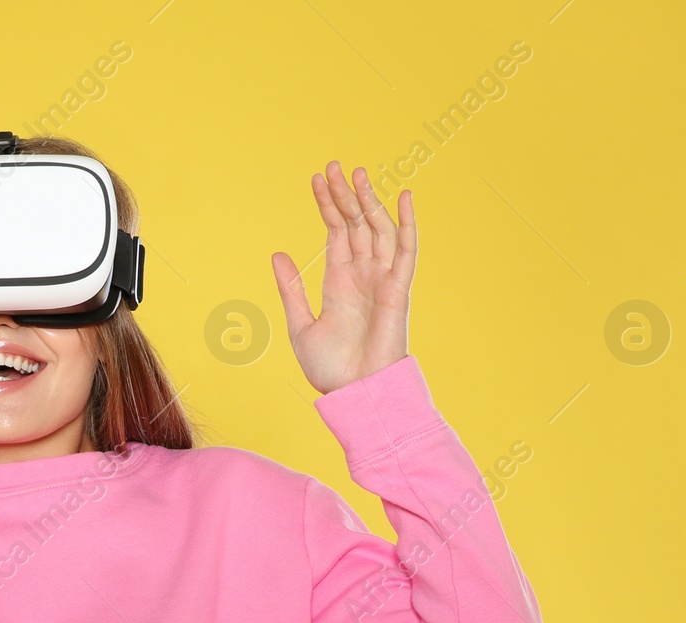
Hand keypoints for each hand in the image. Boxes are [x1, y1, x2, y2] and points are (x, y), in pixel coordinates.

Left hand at [271, 161, 416, 393]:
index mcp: (338, 282)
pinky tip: (405, 196)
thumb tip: (278, 254)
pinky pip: (406, 249)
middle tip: (334, 165)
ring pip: (376, 229)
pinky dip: (407, 222)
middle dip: (345, 195)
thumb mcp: (300, 325)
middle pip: (355, 224)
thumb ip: (291, 289)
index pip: (335, 233)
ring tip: (356, 173)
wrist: (354, 393)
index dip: (327, 206)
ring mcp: (381, 279)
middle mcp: (362, 276)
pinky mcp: (398, 288)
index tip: (317, 179)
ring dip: (368, 201)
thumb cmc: (330, 369)